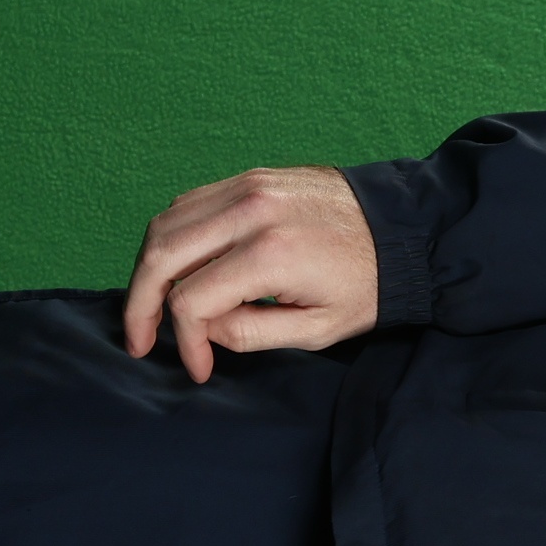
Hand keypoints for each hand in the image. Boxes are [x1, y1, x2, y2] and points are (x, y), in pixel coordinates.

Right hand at [119, 165, 380, 382]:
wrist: (406, 227)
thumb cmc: (368, 283)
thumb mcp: (317, 329)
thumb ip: (250, 334)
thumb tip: (201, 329)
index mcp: (269, 255)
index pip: (192, 302)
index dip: (185, 342)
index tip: (199, 368)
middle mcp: (250, 213)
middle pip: (161, 255)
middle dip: (140, 304)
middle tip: (139, 340)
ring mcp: (247, 187)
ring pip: (166, 224)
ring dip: (148, 268)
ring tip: (151, 307)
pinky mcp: (249, 177)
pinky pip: (189, 204)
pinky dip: (171, 237)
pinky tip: (176, 268)